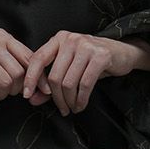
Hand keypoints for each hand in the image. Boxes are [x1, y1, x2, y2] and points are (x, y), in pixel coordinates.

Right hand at [0, 29, 51, 106]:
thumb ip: (15, 63)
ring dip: (2, 95)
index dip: (38, 78)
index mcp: (3, 37)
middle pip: (18, 73)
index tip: (42, 92)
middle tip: (7, 93)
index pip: (29, 57)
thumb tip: (40, 84)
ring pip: (4, 82)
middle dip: (15, 89)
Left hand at [21, 31, 149, 114]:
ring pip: (69, 83)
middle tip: (62, 109)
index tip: (27, 96)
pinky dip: (81, 100)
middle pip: (54, 77)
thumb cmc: (92, 62)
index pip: (37, 59)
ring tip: (72, 108)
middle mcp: (71, 39)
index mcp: (59, 39)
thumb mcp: (69, 69)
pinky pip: (85, 84)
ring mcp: (86, 46)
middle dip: (57, 99)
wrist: (122, 53)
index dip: (30, 79)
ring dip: (69, 101)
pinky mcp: (101, 56)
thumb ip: (49, 84)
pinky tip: (81, 105)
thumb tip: (32, 100)